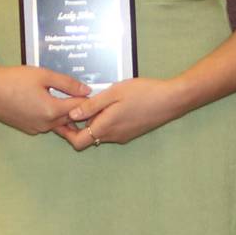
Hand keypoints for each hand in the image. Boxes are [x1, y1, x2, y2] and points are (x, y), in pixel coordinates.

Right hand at [0, 60, 91, 135]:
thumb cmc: (14, 78)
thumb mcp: (43, 75)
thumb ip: (67, 83)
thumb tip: (87, 90)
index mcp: (52, 110)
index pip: (79, 108)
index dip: (89, 100)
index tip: (95, 94)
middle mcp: (45, 124)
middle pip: (70, 119)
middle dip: (79, 111)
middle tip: (87, 100)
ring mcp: (36, 128)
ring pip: (58, 123)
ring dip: (66, 115)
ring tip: (70, 102)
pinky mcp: (28, 129)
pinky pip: (46, 125)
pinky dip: (52, 118)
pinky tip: (49, 105)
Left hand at [59, 77, 189, 149]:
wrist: (171, 100)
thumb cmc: (143, 93)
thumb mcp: (114, 93)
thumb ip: (92, 105)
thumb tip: (72, 114)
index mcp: (106, 127)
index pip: (78, 142)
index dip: (67, 132)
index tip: (64, 118)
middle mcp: (113, 136)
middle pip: (88, 137)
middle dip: (80, 124)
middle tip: (77, 105)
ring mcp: (123, 136)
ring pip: (100, 133)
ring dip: (94, 121)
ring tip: (97, 101)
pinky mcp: (131, 132)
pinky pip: (112, 130)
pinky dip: (106, 120)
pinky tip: (112, 104)